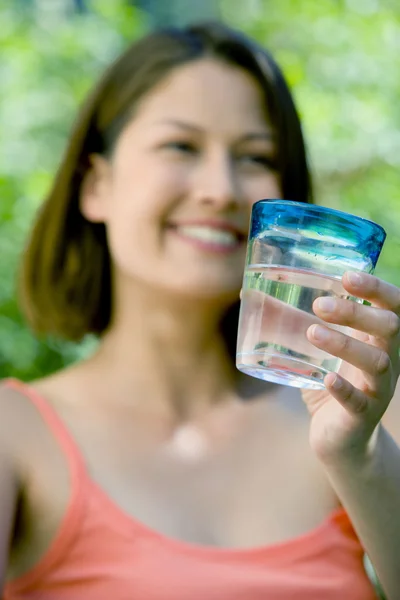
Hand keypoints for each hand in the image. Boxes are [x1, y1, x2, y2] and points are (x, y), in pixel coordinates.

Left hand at [302, 271, 399, 461]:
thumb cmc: (328, 382)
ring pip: (376, 362)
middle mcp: (387, 359)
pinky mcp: (363, 415)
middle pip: (389, 327)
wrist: (337, 438)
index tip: (347, 276)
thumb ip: (289, 322)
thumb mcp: (310, 349)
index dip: (376, 288)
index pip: (392, 305)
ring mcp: (378, 388)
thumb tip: (249, 293)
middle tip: (320, 305)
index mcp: (377, 338)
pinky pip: (360, 401)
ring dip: (345, 345)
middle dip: (357, 312)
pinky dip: (344, 389)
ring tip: (312, 332)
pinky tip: (327, 378)